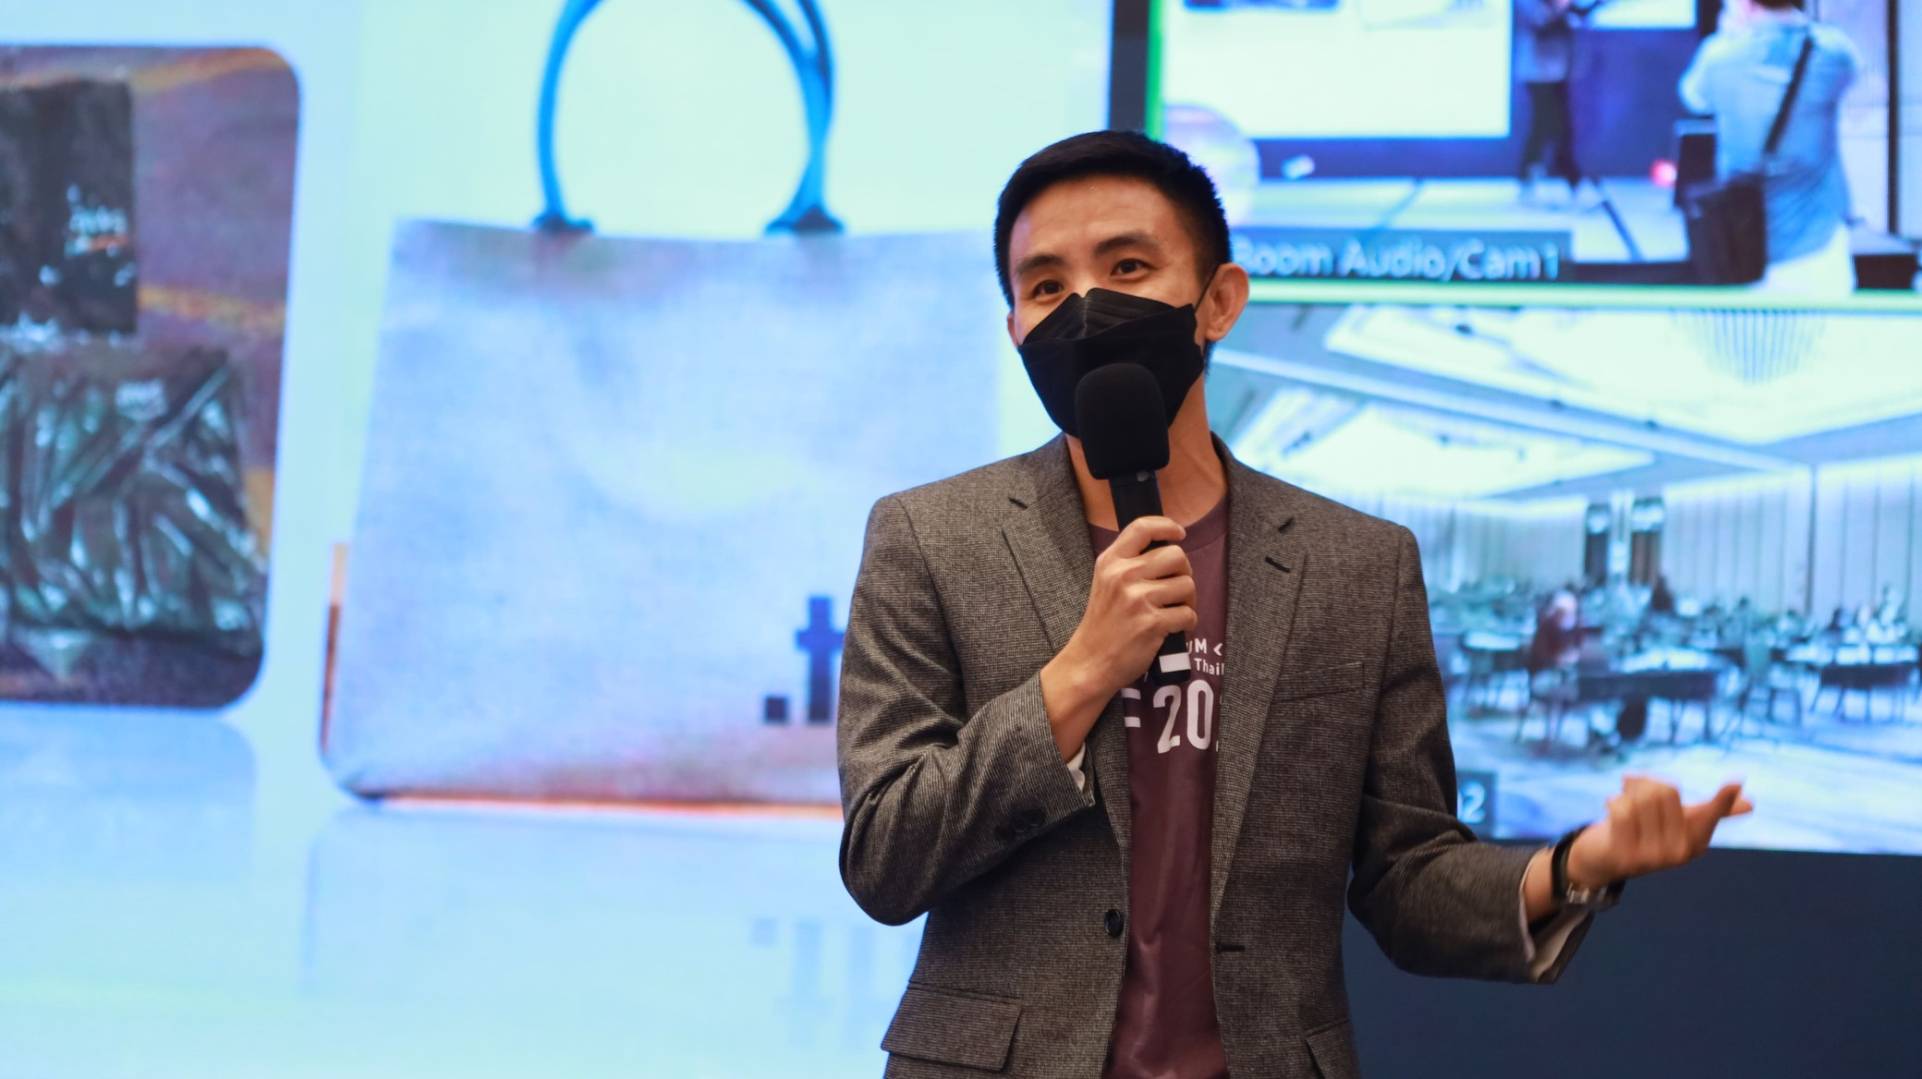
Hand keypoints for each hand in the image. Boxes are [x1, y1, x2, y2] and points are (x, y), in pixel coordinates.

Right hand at [1039, 516, 1194, 759]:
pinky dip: (1187, 623)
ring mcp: (1138, 599)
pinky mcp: (1152, 623)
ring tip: (1174, 611)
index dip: (1167, 526)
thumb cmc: (1102, 624)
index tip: (1178, 533)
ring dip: (1188, 600)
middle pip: (1176, 555)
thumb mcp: (1105, 582)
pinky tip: (1174, 628)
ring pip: (1187, 585)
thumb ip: (1128, 563)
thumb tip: (1167, 549)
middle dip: (1184, 572)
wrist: (1090, 662)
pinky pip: (1188, 614)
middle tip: (1176, 588)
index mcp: (1110, 562)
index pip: (1142, 527)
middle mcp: (1123, 576)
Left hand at [1567, 776, 1753, 886]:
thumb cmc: (1647, 830)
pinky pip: (1620, 809)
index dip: (1723, 799)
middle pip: (1665, 790)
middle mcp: (1680, 853)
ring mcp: (1654, 859)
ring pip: (1641, 797)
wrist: (1604, 857)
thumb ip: (1712, 811)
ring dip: (1628, 791)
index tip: (1736, 780)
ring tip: (1624, 801)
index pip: (1711, 813)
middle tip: (1637, 792)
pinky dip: (1614, 801)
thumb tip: (1752, 804)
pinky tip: (1611, 810)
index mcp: (1696, 841)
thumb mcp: (1679, 819)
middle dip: (1647, 784)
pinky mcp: (1627, 858)